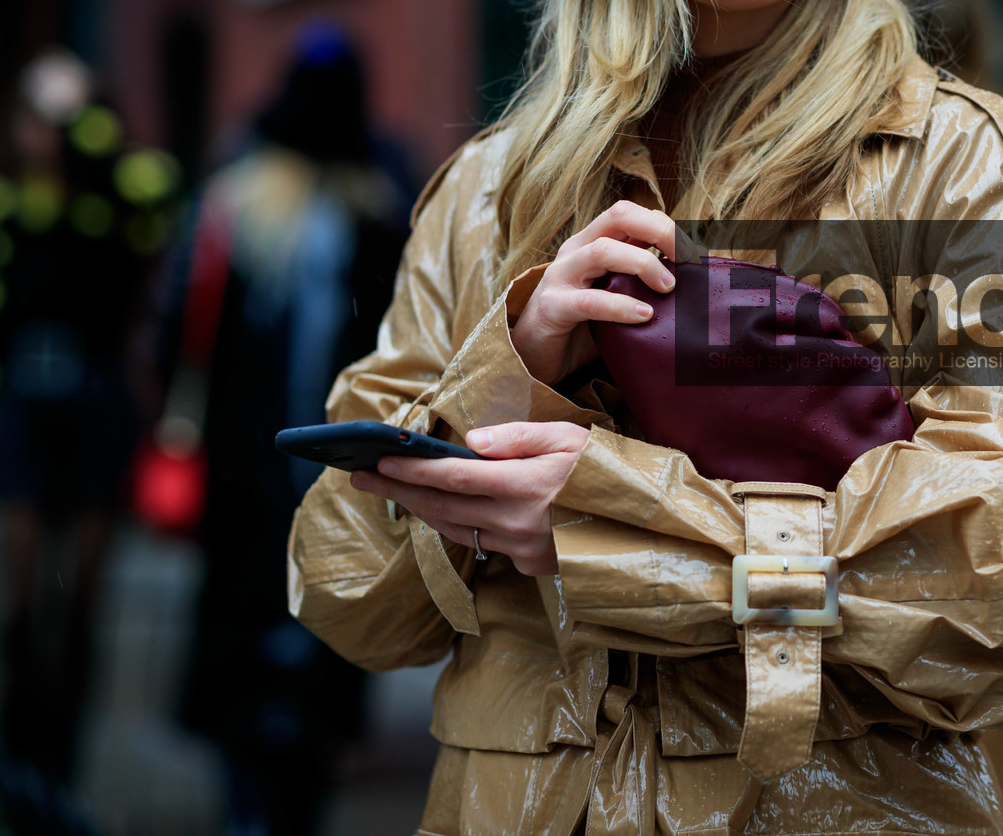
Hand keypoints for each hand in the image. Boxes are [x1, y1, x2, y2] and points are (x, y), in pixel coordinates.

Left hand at [350, 421, 590, 575]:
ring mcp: (523, 548)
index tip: (376, 463)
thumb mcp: (570, 438)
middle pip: (443, 507)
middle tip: (360, 478)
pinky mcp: (531, 565)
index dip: (411, 472)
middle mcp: (517, 522)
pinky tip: (442, 514)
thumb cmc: (605, 468)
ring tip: (393, 495)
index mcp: (525, 485)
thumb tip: (470, 443)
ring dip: (420, 512)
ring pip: (458, 529)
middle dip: (398, 492)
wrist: (642, 521)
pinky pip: (485, 544)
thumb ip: (519, 437)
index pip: (452, 479)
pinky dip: (459, 527)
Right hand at [510, 200, 696, 384]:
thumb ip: (639, 279)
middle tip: (687, 259)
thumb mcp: (613, 293)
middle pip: (619, 215)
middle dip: (660, 230)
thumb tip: (690, 276)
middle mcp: (576, 251)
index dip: (665, 225)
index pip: (631, 213)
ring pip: (604, 251)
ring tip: (668, 288)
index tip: (693, 253)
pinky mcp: (552, 308)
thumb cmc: (582, 325)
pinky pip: (590, 301)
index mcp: (592, 242)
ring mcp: (560, 277)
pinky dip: (620, 306)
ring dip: (644, 264)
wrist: (533, 357)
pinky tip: (643, 315)